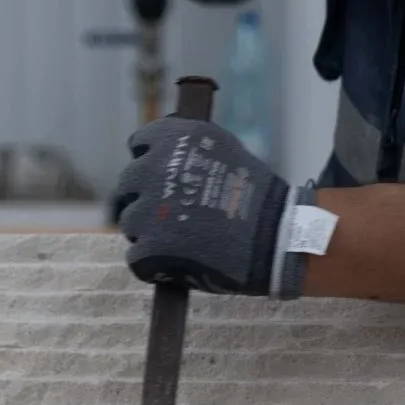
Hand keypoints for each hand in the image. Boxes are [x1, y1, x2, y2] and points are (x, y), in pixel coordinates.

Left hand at [114, 117, 295, 295]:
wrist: (275, 238)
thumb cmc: (256, 196)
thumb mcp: (224, 150)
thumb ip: (189, 149)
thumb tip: (165, 151)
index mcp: (171, 141)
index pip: (139, 146)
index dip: (151, 162)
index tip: (166, 177)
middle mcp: (152, 171)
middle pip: (129, 185)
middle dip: (147, 198)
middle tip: (173, 214)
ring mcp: (147, 212)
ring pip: (130, 222)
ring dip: (149, 231)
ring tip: (180, 241)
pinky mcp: (150, 248)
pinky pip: (136, 256)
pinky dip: (152, 262)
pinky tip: (174, 263)